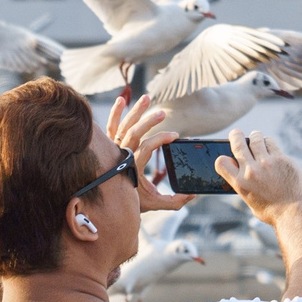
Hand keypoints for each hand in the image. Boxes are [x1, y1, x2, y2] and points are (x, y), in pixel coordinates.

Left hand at [110, 91, 191, 213]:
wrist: (108, 204)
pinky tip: (121, 100)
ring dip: (134, 111)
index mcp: (131, 167)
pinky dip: (115, 114)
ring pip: (123, 126)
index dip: (162, 139)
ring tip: (146, 98)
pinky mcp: (109, 146)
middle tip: (162, 113)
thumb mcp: (154, 203)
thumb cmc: (132, 202)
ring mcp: (113, 150)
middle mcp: (120, 156)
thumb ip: (174, 201)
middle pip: (134, 133)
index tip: (175, 136)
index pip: (147, 147)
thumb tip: (193, 194)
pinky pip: (110, 127)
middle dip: (148, 121)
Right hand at [215, 129, 301, 225]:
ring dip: (254, 137)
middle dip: (235, 135)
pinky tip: (270, 147)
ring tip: (256, 137)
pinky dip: (269, 143)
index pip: (221, 162)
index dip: (223, 157)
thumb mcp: (250, 200)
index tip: (227, 156)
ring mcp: (267, 163)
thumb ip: (244, 184)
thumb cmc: (272, 211)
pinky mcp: (282, 159)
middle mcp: (251, 171)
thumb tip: (242, 170)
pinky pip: (271, 143)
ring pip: (256, 139)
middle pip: (238, 143)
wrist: (294, 213)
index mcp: (240, 184)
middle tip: (236, 133)